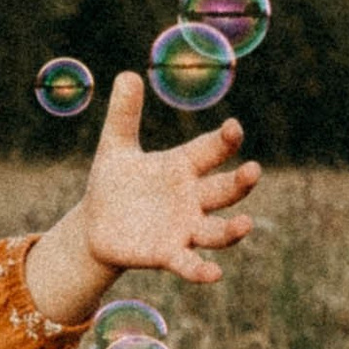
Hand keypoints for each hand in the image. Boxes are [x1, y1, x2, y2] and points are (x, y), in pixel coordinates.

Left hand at [27, 74, 261, 321]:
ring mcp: (184, 229)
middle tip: (253, 171)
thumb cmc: (113, 183)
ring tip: (244, 225)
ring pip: (216, 230)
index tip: (234, 128)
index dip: (225, 140)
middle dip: (241, 183)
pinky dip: (202, 270)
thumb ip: (124, 115)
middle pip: (225, 191)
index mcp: (182, 166)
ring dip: (233, 230)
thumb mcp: (115, 147)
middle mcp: (192, 198)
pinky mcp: (168, 255)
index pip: (211, 150)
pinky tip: (213, 274)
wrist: (95, 226)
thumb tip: (127, 75)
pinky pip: (190, 263)